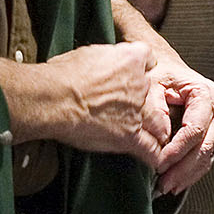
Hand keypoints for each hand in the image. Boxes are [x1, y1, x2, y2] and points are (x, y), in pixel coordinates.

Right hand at [7, 42, 168, 167]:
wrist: (55, 98)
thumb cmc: (63, 75)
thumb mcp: (88, 53)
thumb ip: (105, 58)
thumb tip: (102, 62)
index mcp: (130, 58)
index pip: (148, 58)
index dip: (141, 67)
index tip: (135, 73)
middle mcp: (140, 83)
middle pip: (152, 91)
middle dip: (146, 99)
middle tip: (135, 106)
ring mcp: (137, 111)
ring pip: (157, 121)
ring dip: (156, 128)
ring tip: (157, 135)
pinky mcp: (129, 135)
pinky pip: (149, 148)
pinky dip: (153, 155)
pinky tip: (156, 161)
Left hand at [145, 45, 213, 195]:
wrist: (166, 68)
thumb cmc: (156, 75)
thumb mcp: (150, 84)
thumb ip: (154, 108)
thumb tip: (161, 138)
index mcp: (206, 93)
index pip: (194, 130)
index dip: (177, 151)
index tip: (158, 164)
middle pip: (205, 146)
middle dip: (183, 169)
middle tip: (163, 185)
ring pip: (207, 156)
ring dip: (187, 175)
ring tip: (166, 187)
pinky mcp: (212, 133)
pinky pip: (205, 157)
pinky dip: (191, 173)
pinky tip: (175, 183)